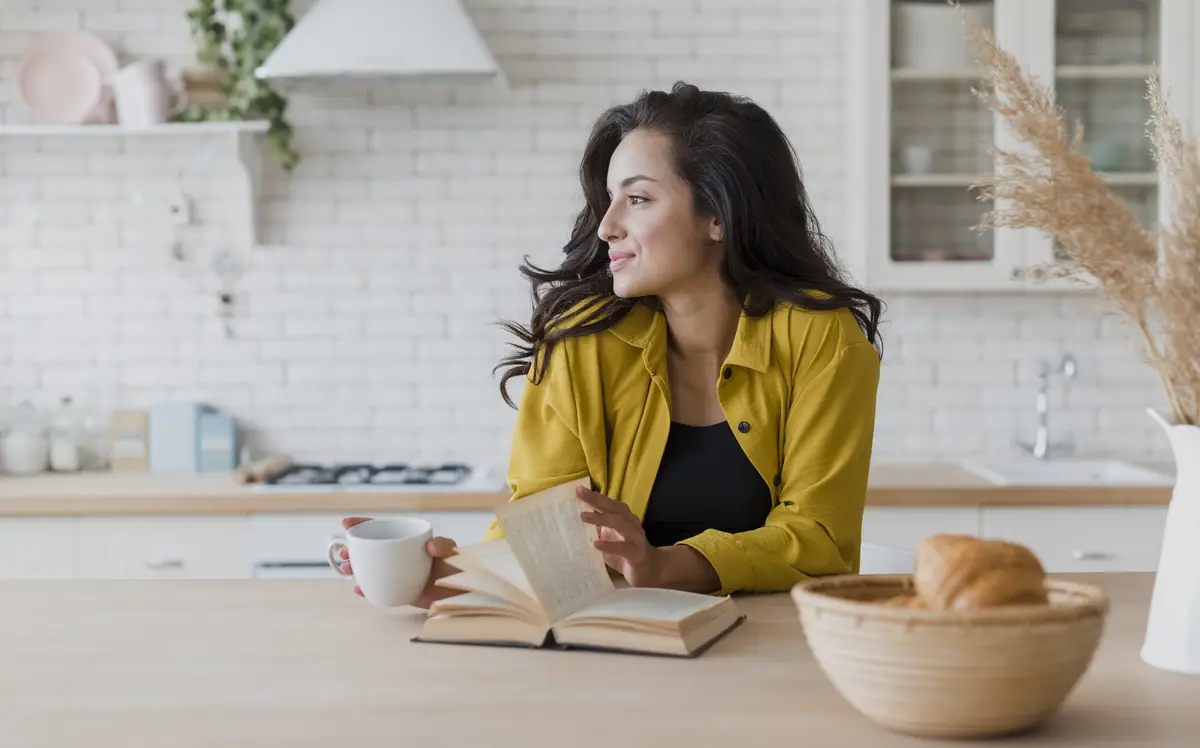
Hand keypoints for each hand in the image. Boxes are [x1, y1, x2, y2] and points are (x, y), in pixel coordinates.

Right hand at [338, 517, 461, 608]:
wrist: (459, 589)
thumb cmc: (454, 563)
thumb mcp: (450, 549)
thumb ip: (443, 544)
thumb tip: (430, 546)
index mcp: (402, 539)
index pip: (378, 528)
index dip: (361, 524)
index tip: (347, 523)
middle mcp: (394, 555)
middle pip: (366, 549)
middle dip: (350, 550)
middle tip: (344, 554)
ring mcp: (392, 572)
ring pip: (367, 568)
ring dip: (353, 568)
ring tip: (347, 570)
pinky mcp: (395, 590)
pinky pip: (375, 588)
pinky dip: (365, 589)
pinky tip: (359, 588)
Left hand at [575, 486, 663, 587]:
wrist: (649, 571)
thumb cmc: (625, 553)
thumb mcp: (608, 538)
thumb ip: (597, 529)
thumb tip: (575, 521)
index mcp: (624, 518)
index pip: (609, 503)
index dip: (595, 496)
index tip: (579, 489)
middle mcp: (631, 523)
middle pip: (614, 508)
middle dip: (596, 500)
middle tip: (580, 493)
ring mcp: (635, 538)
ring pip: (620, 523)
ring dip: (602, 518)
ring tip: (584, 516)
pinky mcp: (637, 553)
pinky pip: (624, 548)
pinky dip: (610, 545)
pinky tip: (597, 544)